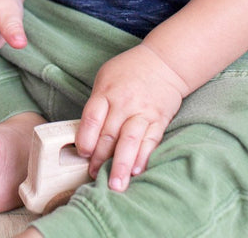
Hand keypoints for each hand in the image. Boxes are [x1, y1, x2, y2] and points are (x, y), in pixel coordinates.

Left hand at [75, 44, 189, 190]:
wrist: (164, 62)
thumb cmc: (129, 71)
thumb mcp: (105, 78)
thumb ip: (97, 105)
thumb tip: (86, 134)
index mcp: (106, 92)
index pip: (92, 118)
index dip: (86, 138)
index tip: (82, 153)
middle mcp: (124, 103)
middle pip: (109, 134)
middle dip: (100, 159)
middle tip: (92, 176)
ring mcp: (143, 112)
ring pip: (130, 141)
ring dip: (121, 165)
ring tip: (116, 184)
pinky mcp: (159, 120)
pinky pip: (150, 141)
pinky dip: (143, 157)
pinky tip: (137, 171)